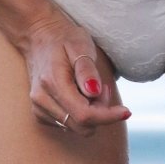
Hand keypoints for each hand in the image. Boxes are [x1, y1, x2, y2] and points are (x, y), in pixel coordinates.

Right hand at [23, 12, 130, 135]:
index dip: (108, 117)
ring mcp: (39, 108)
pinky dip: (79, 114)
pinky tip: (79, 95)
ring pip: (76, 127)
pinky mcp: (40, 113)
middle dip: (100, 112)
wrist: (38, 36)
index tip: (126, 111)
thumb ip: (87, 70)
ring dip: (90, 113)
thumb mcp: (80, 46)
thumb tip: (94, 92)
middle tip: (103, 88)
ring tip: (90, 89)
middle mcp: (42, 100)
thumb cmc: (63, 39)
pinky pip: (67, 125)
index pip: (84, 115)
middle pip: (82, 125)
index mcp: (53, 83)